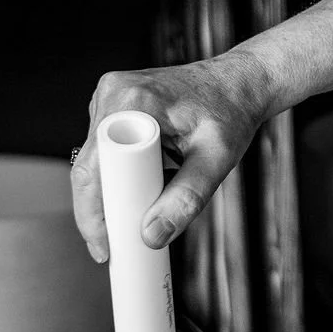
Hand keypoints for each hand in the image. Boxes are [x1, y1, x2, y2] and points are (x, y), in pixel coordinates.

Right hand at [73, 49, 272, 261]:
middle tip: (132, 237)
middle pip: (91, 169)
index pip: (93, 169)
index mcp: (133, 101)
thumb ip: (187, 199)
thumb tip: (151, 237)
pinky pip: (107, 151)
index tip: (106, 249)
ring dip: (120, 190)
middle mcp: (113, 93)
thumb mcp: (218, 159)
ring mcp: (109, 96)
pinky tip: (157, 174)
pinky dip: (126, 174)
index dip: (94, 213)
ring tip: (159, 193)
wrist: (242, 81)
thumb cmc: (234, 112)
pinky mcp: (113, 105)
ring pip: (98, 163)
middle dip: (108, 207)